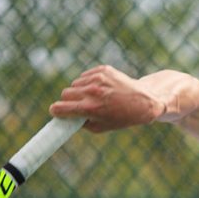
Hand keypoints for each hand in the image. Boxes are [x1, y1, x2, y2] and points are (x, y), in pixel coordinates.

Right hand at [49, 65, 165, 132]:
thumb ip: (81, 123)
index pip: (61, 107)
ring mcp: (98, 78)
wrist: (143, 101)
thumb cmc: (122, 117)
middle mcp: (93, 92)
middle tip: (76, 105)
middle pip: (65, 93)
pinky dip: (88, 82)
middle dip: (68, 100)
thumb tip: (66, 117)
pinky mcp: (103, 69)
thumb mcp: (101, 127)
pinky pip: (85, 76)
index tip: (55, 111)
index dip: (56, 111)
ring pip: (75, 84)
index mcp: (91, 108)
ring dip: (79, 91)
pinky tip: (101, 89)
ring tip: (93, 97)